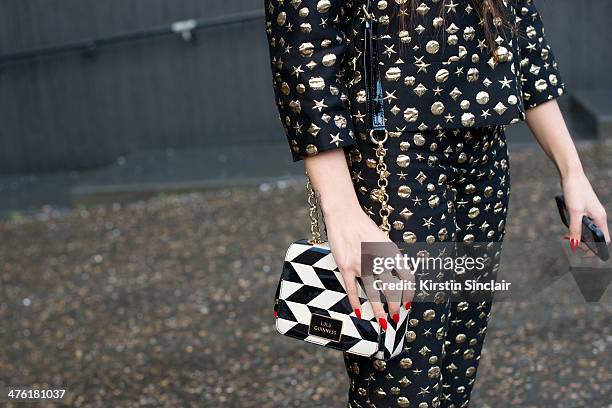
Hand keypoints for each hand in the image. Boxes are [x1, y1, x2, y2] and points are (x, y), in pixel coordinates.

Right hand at [324, 205, 414, 328]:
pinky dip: (355, 302)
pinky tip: (358, 311)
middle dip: (394, 306)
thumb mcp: (383, 240)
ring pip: (373, 293)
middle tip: (395, 316)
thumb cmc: (363, 227)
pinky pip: (352, 289)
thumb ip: (389, 258)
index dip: (408, 293)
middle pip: (391, 289)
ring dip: (378, 310)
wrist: (344, 215)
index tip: (408, 303)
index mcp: (391, 252)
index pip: (406, 277)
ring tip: (382, 321)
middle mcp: (379, 259)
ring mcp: (362, 264)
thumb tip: (394, 276)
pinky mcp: (346, 266)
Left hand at [561, 171, 609, 251]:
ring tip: (565, 237)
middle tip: (570, 243)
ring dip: (578, 236)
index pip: (604, 240)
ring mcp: (591, 213)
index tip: (583, 252)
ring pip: (587, 231)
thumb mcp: (574, 212)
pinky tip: (566, 229)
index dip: (596, 249)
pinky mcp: (583, 210)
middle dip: (584, 243)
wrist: (571, 175)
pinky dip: (575, 228)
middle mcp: (598, 217)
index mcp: (600, 218)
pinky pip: (582, 224)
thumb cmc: (575, 191)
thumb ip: (575, 229)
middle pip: (595, 237)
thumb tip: (574, 244)